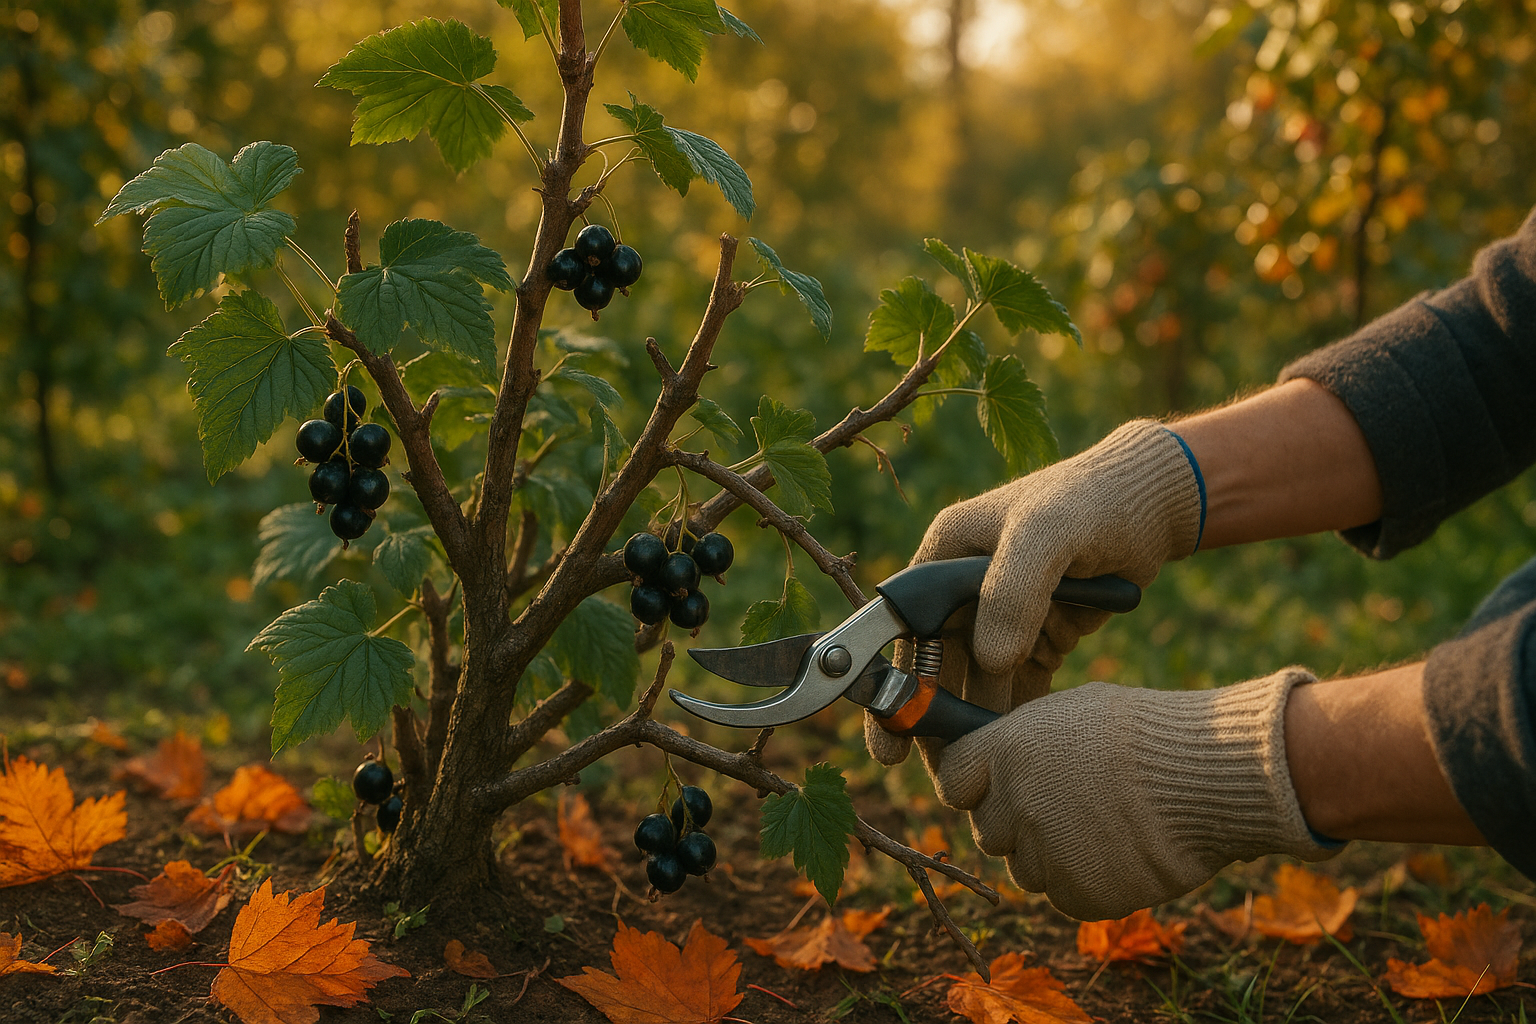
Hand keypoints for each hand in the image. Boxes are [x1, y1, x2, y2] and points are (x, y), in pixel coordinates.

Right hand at [866, 419, 1202, 765]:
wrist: (1152, 503)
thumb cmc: (1093, 501)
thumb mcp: (1049, 531)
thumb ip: (1014, 590)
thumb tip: (990, 658)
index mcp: (946, 555)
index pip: (899, 628)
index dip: (888, 688)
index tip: (889, 744)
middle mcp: (962, 587)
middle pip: (935, 667)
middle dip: (936, 723)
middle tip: (946, 777)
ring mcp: (999, 613)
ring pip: (975, 683)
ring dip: (977, 726)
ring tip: (985, 774)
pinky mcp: (1035, 633)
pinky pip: (1017, 685)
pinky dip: (1017, 716)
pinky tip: (1021, 754)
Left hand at [930, 668, 1334, 920]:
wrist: (1209, 777)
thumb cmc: (1149, 735)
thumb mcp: (1073, 713)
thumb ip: (1025, 743)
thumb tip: (1002, 765)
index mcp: (1006, 748)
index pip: (953, 779)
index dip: (973, 785)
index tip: (991, 788)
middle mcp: (1014, 801)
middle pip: (988, 829)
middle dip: (1017, 823)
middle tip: (1065, 808)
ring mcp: (1043, 851)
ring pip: (1025, 868)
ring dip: (1052, 855)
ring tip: (1104, 827)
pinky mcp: (1076, 893)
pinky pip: (1064, 894)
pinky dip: (1087, 882)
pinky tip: (1122, 853)